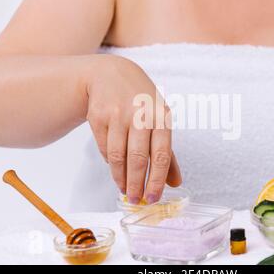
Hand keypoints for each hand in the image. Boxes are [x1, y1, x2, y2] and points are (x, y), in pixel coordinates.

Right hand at [84, 55, 181, 203]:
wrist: (111, 73)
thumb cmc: (142, 101)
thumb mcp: (160, 119)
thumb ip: (168, 153)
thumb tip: (175, 183)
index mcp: (161, 116)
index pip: (161, 154)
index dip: (157, 179)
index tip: (153, 198)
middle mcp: (140, 114)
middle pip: (137, 158)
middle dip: (136, 184)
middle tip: (134, 200)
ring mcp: (117, 114)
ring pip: (117, 156)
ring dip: (120, 178)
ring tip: (123, 189)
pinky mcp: (98, 116)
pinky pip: (103, 148)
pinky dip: (109, 163)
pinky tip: (115, 168)